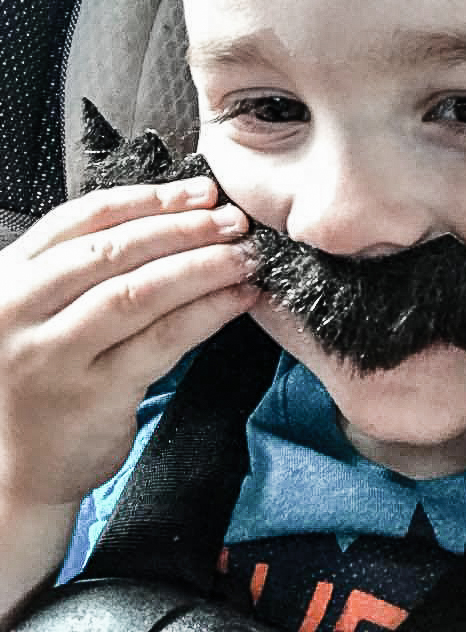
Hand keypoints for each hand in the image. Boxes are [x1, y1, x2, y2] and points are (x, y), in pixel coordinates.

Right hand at [0, 178, 258, 508]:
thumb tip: (176, 215)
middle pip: (116, 249)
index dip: (150, 199)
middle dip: (184, 228)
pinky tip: (237, 298)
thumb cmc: (43, 378)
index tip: (200, 192)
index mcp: (10, 277)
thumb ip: (84, 266)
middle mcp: (21, 310)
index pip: (84, 218)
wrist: (15, 471)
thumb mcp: (41, 311)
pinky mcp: (93, 394)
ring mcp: (54, 354)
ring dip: (203, 266)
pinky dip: (209, 312)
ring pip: (142, 291)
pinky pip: (164, 339)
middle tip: (233, 220)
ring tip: (244, 256)